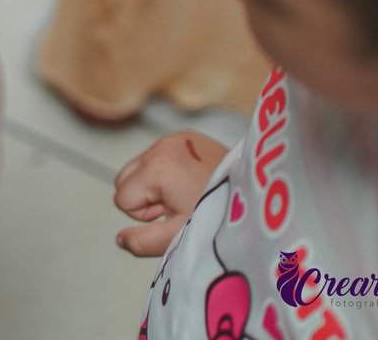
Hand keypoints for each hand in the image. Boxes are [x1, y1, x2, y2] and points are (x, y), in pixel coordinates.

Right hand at [113, 131, 228, 256]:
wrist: (257, 192)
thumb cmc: (218, 212)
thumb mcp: (179, 234)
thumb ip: (143, 241)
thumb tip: (120, 239)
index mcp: (154, 169)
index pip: (122, 198)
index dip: (145, 213)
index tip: (172, 212)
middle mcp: (160, 147)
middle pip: (124, 179)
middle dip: (145, 196)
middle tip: (178, 203)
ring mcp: (172, 138)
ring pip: (138, 167)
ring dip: (154, 183)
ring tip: (184, 191)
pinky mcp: (185, 135)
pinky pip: (157, 155)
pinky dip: (166, 170)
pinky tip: (189, 179)